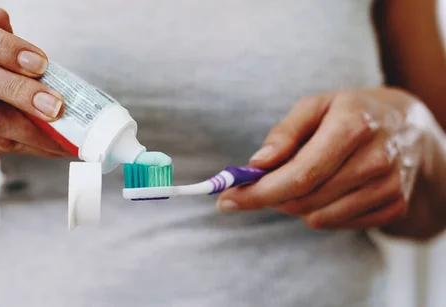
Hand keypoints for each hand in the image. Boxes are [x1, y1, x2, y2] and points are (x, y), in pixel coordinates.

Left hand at [217, 88, 423, 229]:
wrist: (409, 128)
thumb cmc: (350, 113)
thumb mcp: (315, 106)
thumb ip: (283, 134)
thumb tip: (256, 164)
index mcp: (352, 126)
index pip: (300, 174)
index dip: (259, 192)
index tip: (225, 199)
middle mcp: (376, 159)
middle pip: (305, 199)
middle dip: (271, 197)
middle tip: (257, 186)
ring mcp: (389, 186)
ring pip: (319, 217)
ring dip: (296, 205)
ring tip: (303, 179)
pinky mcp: (394, 206)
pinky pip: (339, 224)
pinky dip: (321, 212)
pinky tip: (328, 189)